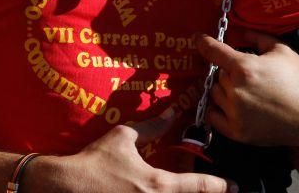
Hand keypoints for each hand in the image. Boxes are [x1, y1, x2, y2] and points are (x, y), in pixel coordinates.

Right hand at [24, 112, 233, 191]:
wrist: (65, 187)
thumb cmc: (94, 161)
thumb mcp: (124, 137)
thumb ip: (152, 126)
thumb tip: (172, 113)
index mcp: (158, 185)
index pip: (198, 186)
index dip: (219, 185)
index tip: (233, 185)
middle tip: (222, 189)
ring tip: (196, 189)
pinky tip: (168, 191)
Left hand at [196, 31, 298, 147]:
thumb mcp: (283, 51)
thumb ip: (258, 38)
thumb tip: (242, 34)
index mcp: (244, 67)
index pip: (213, 51)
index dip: (203, 42)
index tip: (197, 38)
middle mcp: (234, 90)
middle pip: (217, 74)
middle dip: (228, 71)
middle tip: (246, 74)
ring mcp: (233, 113)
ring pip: (214, 93)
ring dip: (223, 89)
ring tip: (243, 90)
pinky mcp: (235, 131)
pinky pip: (213, 116)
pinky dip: (218, 109)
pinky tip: (231, 105)